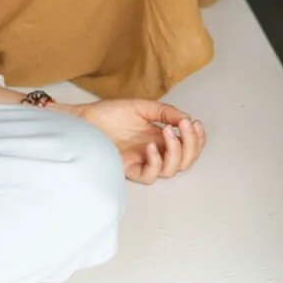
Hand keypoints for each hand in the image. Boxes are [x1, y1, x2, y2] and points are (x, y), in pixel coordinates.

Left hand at [74, 98, 205, 183]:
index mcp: (161, 137)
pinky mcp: (130, 168)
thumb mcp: (142, 107)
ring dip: (176, 151)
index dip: (197, 139)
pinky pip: (149, 175)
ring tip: (168, 131)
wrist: (85, 119)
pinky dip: (155, 162)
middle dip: (191, 145)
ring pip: (171, 170)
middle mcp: (156, 151)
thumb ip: (165, 112)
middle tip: (186, 127)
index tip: (195, 124)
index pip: (188, 146)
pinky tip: (151, 147)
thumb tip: (186, 118)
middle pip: (185, 161)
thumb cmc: (110, 113)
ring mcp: (143, 161)